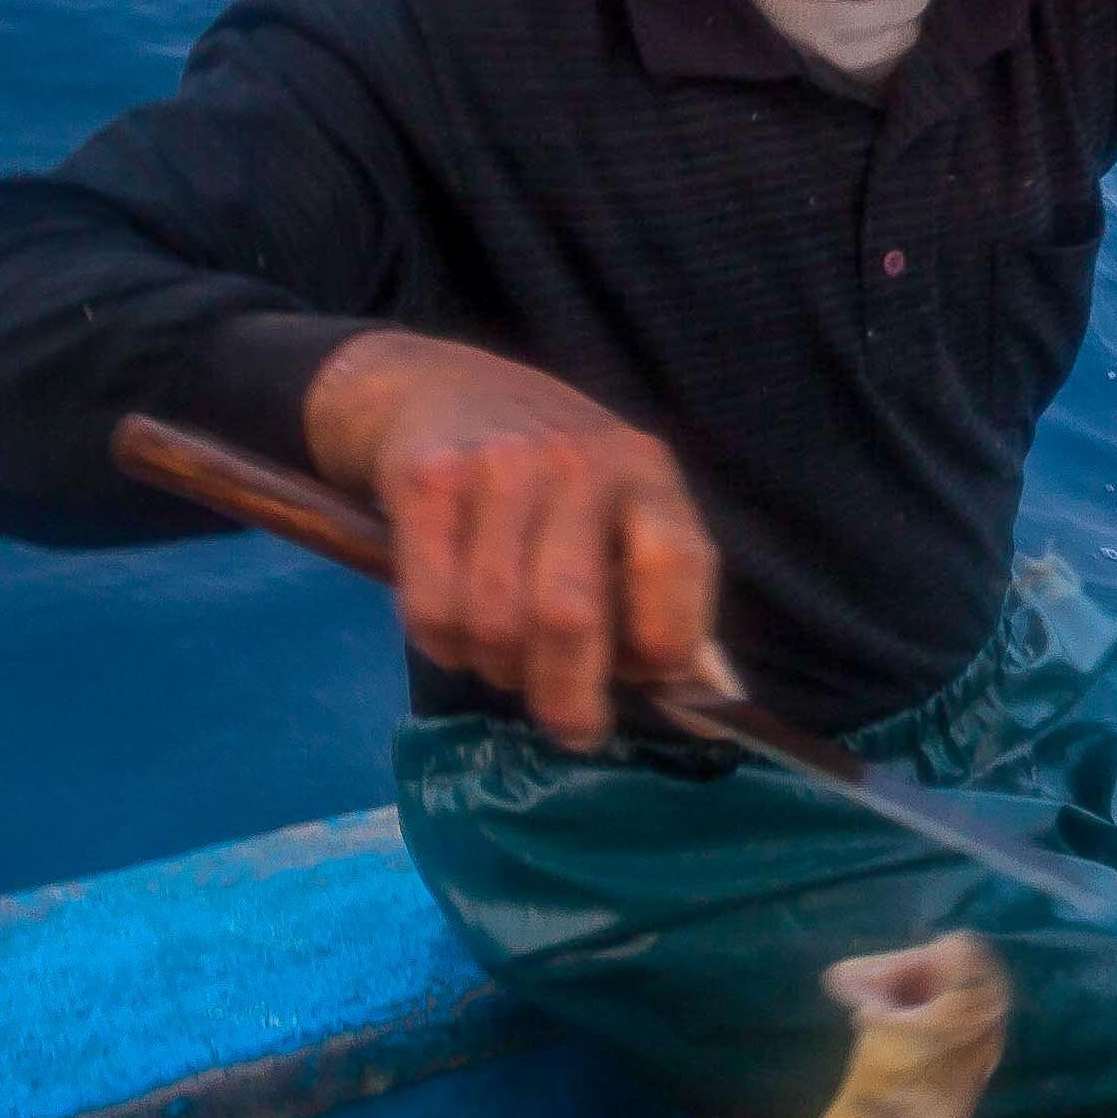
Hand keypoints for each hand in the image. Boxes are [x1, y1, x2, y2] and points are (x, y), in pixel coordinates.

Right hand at [300, 332, 719, 753]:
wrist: (451, 392)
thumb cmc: (561, 481)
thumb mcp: (629, 508)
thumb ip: (660, 591)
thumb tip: (689, 691)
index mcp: (646, 471)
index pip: (674, 564)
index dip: (664, 642)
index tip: (646, 677)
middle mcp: (577, 462)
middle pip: (568, 617)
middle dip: (568, 696)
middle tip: (571, 724)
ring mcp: (497, 468)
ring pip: (494, 627)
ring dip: (502, 672)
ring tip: (510, 660)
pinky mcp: (427, 485)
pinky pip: (433, 612)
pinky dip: (446, 648)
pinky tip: (460, 630)